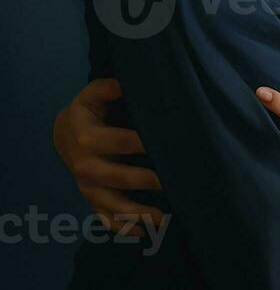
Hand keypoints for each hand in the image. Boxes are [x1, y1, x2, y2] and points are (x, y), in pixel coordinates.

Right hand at [53, 78, 162, 235]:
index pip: (123, 142)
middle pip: (120, 177)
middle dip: (149, 180)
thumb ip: (109, 87)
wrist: (63, 132)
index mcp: (88, 138)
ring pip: (112, 205)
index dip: (148, 143)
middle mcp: (86, 166)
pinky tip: (144, 233)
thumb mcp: (93, 93)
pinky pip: (105, 218)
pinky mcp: (91, 198)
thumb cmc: (87, 110)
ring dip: (138, 214)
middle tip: (178, 181)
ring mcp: (87, 187)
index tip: (175, 144)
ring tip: (164, 218)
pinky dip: (123, 228)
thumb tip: (126, 82)